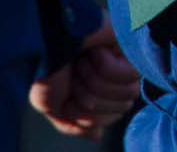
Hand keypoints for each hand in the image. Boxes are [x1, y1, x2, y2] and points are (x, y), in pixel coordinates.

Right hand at [28, 13, 141, 136]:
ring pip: (126, 93)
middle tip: (74, 74)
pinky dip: (103, 66)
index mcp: (101, 90)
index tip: (68, 93)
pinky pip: (126, 74)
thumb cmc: (46, 68)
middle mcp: (117, 75)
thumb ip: (75, 123)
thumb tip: (97, 135)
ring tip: (82, 61)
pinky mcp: (132, 45)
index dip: (87, 115)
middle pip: (122, 109)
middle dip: (90, 98)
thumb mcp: (55, 106)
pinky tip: (94, 50)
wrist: (44, 40)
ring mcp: (127, 59)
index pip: (110, 120)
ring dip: (95, 82)